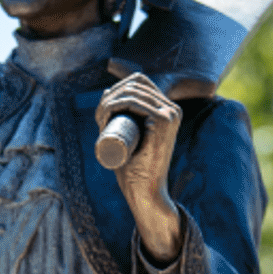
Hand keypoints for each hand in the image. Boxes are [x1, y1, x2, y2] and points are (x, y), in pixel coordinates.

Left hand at [96, 68, 182, 263]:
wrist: (145, 190)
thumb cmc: (134, 167)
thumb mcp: (127, 133)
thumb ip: (120, 115)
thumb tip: (106, 91)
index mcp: (168, 109)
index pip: (140, 83)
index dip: (117, 90)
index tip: (103, 112)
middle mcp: (173, 109)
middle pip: (135, 84)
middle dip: (111, 95)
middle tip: (99, 118)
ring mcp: (171, 113)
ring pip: (132, 92)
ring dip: (110, 100)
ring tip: (99, 119)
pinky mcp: (165, 120)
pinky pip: (134, 102)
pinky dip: (115, 103)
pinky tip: (105, 112)